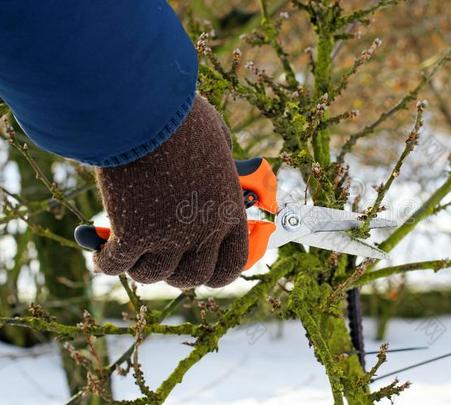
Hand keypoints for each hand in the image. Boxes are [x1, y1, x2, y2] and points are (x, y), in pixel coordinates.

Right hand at [93, 95, 247, 287]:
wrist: (141, 110)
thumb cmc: (178, 115)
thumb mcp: (215, 137)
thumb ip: (219, 160)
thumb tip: (219, 158)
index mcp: (229, 210)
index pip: (231, 263)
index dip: (215, 273)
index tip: (202, 269)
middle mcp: (203, 229)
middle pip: (191, 277)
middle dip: (174, 272)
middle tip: (161, 259)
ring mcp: (168, 236)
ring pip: (151, 275)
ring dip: (138, 267)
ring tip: (129, 253)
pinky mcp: (131, 235)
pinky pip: (115, 266)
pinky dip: (104, 261)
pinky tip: (99, 252)